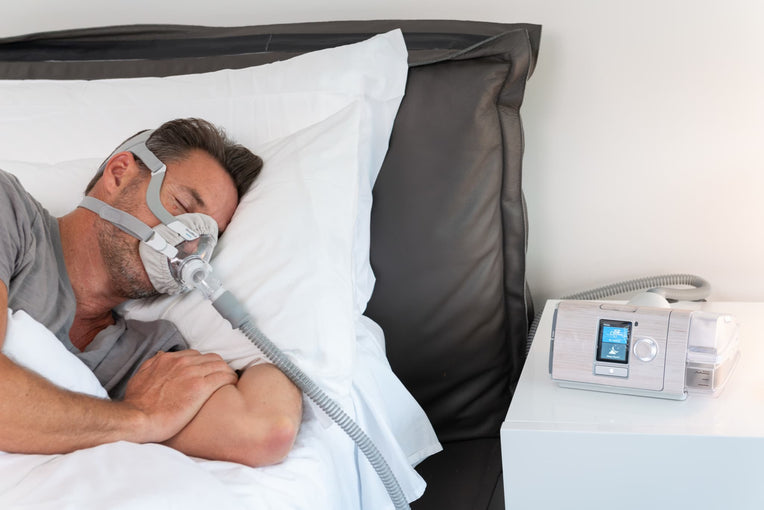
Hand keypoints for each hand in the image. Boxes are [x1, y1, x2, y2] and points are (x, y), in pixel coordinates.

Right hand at [122, 350, 236, 442]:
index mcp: (168, 359)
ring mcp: (192, 373)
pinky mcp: (200, 387)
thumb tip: (160, 358)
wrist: (136, 418)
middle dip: (219, 367)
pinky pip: (224, 377)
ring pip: (220, 365)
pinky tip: (233, 385)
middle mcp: (182, 362)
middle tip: (223, 377)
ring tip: (231, 381)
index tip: (209, 373)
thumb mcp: (140, 377)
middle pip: (211, 358)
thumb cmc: (136, 404)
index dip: (205, 364)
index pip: (196, 355)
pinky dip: (231, 379)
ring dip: (227, 372)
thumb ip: (152, 366)